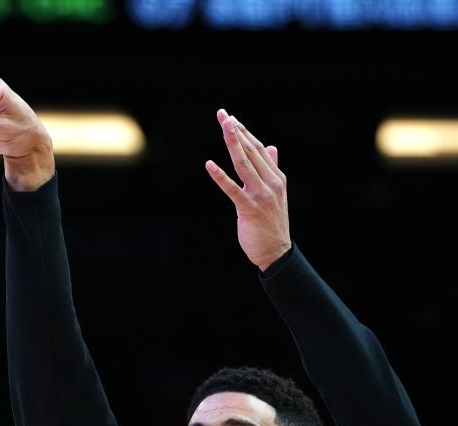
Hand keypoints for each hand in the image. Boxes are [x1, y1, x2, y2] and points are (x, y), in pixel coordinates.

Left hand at [206, 110, 291, 270]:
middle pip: (251, 151)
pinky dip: (220, 176)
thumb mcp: (275, 192)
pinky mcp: (249, 209)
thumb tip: (272, 147)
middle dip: (236, 131)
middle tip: (223, 115)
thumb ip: (271, 168)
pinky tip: (209, 164)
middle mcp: (271, 183)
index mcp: (276, 178)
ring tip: (223, 127)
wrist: (275, 251)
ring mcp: (261, 196)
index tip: (231, 117)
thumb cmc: (271, 222)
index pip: (258, 149)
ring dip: (232, 143)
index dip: (244, 132)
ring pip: (243, 164)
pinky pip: (232, 189)